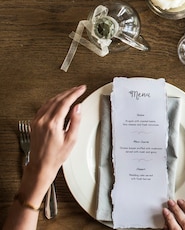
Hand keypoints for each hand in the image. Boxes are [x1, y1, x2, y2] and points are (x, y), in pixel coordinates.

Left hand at [20, 85, 85, 206]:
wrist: (41, 165)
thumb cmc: (56, 156)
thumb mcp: (71, 139)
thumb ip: (75, 121)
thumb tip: (78, 107)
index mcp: (53, 124)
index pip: (65, 102)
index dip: (75, 93)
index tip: (81, 89)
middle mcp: (43, 121)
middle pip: (57, 100)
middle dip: (69, 92)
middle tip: (78, 89)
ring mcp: (37, 122)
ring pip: (49, 102)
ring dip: (61, 95)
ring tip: (70, 93)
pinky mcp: (34, 124)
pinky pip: (43, 107)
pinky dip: (52, 101)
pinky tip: (57, 101)